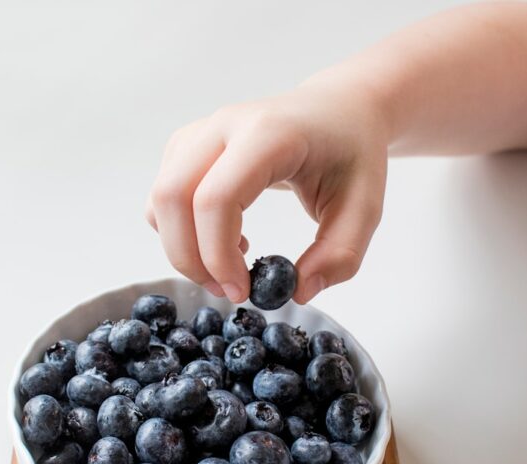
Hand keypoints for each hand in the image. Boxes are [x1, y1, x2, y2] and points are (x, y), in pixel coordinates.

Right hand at [146, 77, 387, 302]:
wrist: (339, 108)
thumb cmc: (353, 155)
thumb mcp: (366, 210)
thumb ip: (340, 256)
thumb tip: (298, 292)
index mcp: (269, 134)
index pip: (217, 198)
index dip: (218, 255)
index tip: (242, 291)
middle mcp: (226, 125)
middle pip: (173, 196)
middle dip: (189, 258)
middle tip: (226, 290)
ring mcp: (201, 132)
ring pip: (161, 198)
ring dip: (182, 248)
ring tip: (227, 268)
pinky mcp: (188, 146)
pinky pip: (163, 197)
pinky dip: (180, 231)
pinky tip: (222, 239)